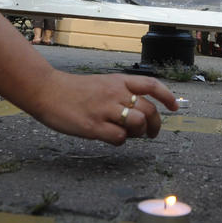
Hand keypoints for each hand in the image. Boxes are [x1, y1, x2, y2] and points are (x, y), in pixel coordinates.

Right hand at [37, 71, 177, 145]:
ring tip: (128, 134)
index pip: (150, 85)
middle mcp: (115, 93)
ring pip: (138, 122)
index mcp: (118, 81)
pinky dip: (120, 141)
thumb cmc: (72, 90)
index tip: (174, 107)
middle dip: (155, 124)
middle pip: (149, 109)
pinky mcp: (93, 126)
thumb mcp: (101, 84)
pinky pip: (119, 137)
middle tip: (151, 133)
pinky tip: (110, 138)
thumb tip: (136, 114)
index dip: (166, 96)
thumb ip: (119, 94)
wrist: (46, 91)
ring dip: (138, 133)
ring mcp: (105, 109)